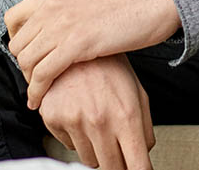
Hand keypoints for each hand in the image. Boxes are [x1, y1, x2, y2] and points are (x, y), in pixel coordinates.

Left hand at [5, 0, 179, 108]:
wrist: (154, 1)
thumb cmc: (127, 4)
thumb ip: (64, 8)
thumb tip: (51, 29)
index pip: (13, 18)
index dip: (16, 41)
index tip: (28, 55)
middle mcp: (51, 4)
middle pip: (17, 43)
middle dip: (24, 65)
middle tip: (37, 78)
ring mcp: (62, 23)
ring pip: (26, 61)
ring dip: (30, 81)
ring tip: (39, 92)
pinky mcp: (76, 43)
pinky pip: (42, 74)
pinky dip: (36, 92)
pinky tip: (39, 101)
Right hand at [38, 56, 155, 169]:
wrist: (77, 41)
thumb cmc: (110, 67)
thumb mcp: (137, 93)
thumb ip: (144, 128)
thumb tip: (144, 154)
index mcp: (126, 116)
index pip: (137, 166)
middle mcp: (100, 121)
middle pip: (111, 168)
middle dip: (117, 163)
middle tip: (118, 150)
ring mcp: (75, 121)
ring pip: (89, 160)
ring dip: (96, 149)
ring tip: (98, 122)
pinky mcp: (54, 118)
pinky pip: (68, 146)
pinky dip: (76, 137)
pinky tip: (80, 114)